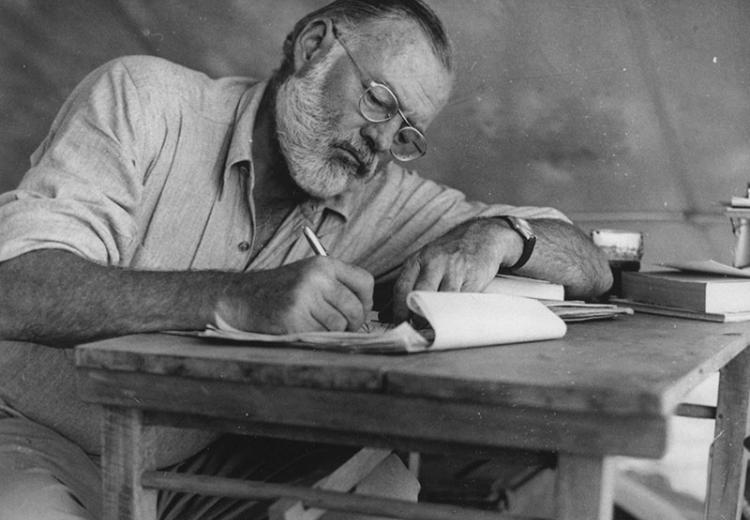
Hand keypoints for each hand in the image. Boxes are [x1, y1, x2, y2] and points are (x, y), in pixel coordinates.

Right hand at [216, 257, 373, 332]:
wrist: (241, 297)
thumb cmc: (280, 290)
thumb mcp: (309, 275)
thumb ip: (336, 285)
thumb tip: (366, 310)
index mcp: (323, 264)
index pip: (365, 282)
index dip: (366, 301)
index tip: (359, 310)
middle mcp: (316, 278)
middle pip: (356, 308)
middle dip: (353, 323)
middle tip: (342, 327)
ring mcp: (304, 299)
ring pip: (339, 325)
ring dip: (332, 332)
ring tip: (316, 326)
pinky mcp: (293, 320)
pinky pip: (321, 336)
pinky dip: (316, 338)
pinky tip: (302, 329)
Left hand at [391, 218, 521, 321]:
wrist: (483, 235)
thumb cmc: (449, 254)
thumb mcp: (425, 263)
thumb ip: (407, 287)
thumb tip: (385, 314)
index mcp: (418, 259)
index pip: (402, 288)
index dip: (398, 311)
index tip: (399, 326)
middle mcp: (434, 261)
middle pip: (420, 294)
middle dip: (416, 316)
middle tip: (416, 331)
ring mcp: (455, 268)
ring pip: (441, 300)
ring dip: (436, 318)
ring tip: (433, 328)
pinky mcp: (474, 277)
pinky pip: (461, 300)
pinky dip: (455, 313)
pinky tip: (451, 319)